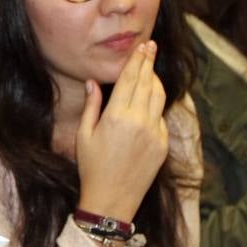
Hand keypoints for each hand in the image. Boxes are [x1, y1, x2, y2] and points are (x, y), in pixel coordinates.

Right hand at [75, 41, 167, 222]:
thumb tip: (92, 83)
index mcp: (116, 116)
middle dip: (149, 63)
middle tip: (151, 46)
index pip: (130, 79)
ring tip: (151, 69)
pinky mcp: (162, 145)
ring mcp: (154, 133)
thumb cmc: (92, 168)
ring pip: (159, 97)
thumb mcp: (84, 135)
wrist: (112, 200)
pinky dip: (156, 105)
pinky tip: (150, 100)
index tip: (143, 46)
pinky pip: (160, 117)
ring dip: (156, 80)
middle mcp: (139, 121)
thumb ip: (91, 106)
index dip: (137, 60)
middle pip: (147, 83)